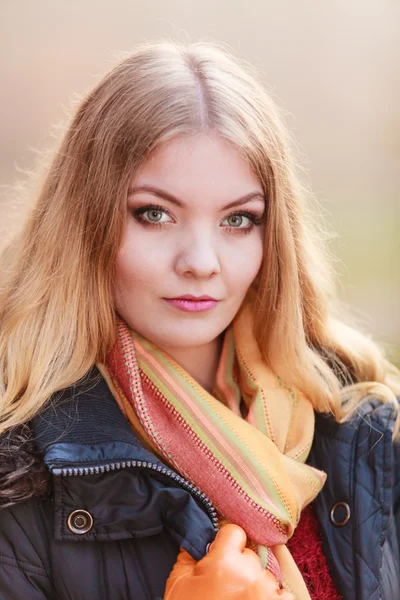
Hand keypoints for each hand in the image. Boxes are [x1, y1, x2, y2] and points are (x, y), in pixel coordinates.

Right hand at [164, 524, 293, 599]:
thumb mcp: (179, 583)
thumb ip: (189, 555)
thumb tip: (198, 536)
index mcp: (223, 561)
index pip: (235, 532)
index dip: (226, 542)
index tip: (221, 554)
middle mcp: (249, 573)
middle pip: (250, 555)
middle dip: (239, 566)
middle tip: (226, 584)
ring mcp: (266, 592)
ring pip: (266, 574)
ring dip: (255, 583)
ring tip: (240, 599)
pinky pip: (284, 595)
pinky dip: (274, 598)